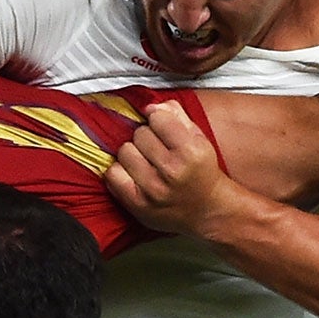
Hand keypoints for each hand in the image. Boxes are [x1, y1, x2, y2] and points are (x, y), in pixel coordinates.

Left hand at [105, 101, 238, 237]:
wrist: (206, 210)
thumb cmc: (201, 172)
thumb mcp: (199, 139)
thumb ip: (177, 116)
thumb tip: (151, 106)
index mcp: (191, 152)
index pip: (158, 118)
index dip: (160, 121)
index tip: (164, 130)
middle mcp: (171, 171)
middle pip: (140, 134)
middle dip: (147, 137)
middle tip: (157, 149)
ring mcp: (152, 189)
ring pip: (124, 151)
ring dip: (133, 153)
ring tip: (146, 161)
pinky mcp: (137, 203)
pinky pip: (112, 174)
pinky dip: (120, 170)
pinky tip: (134, 173)